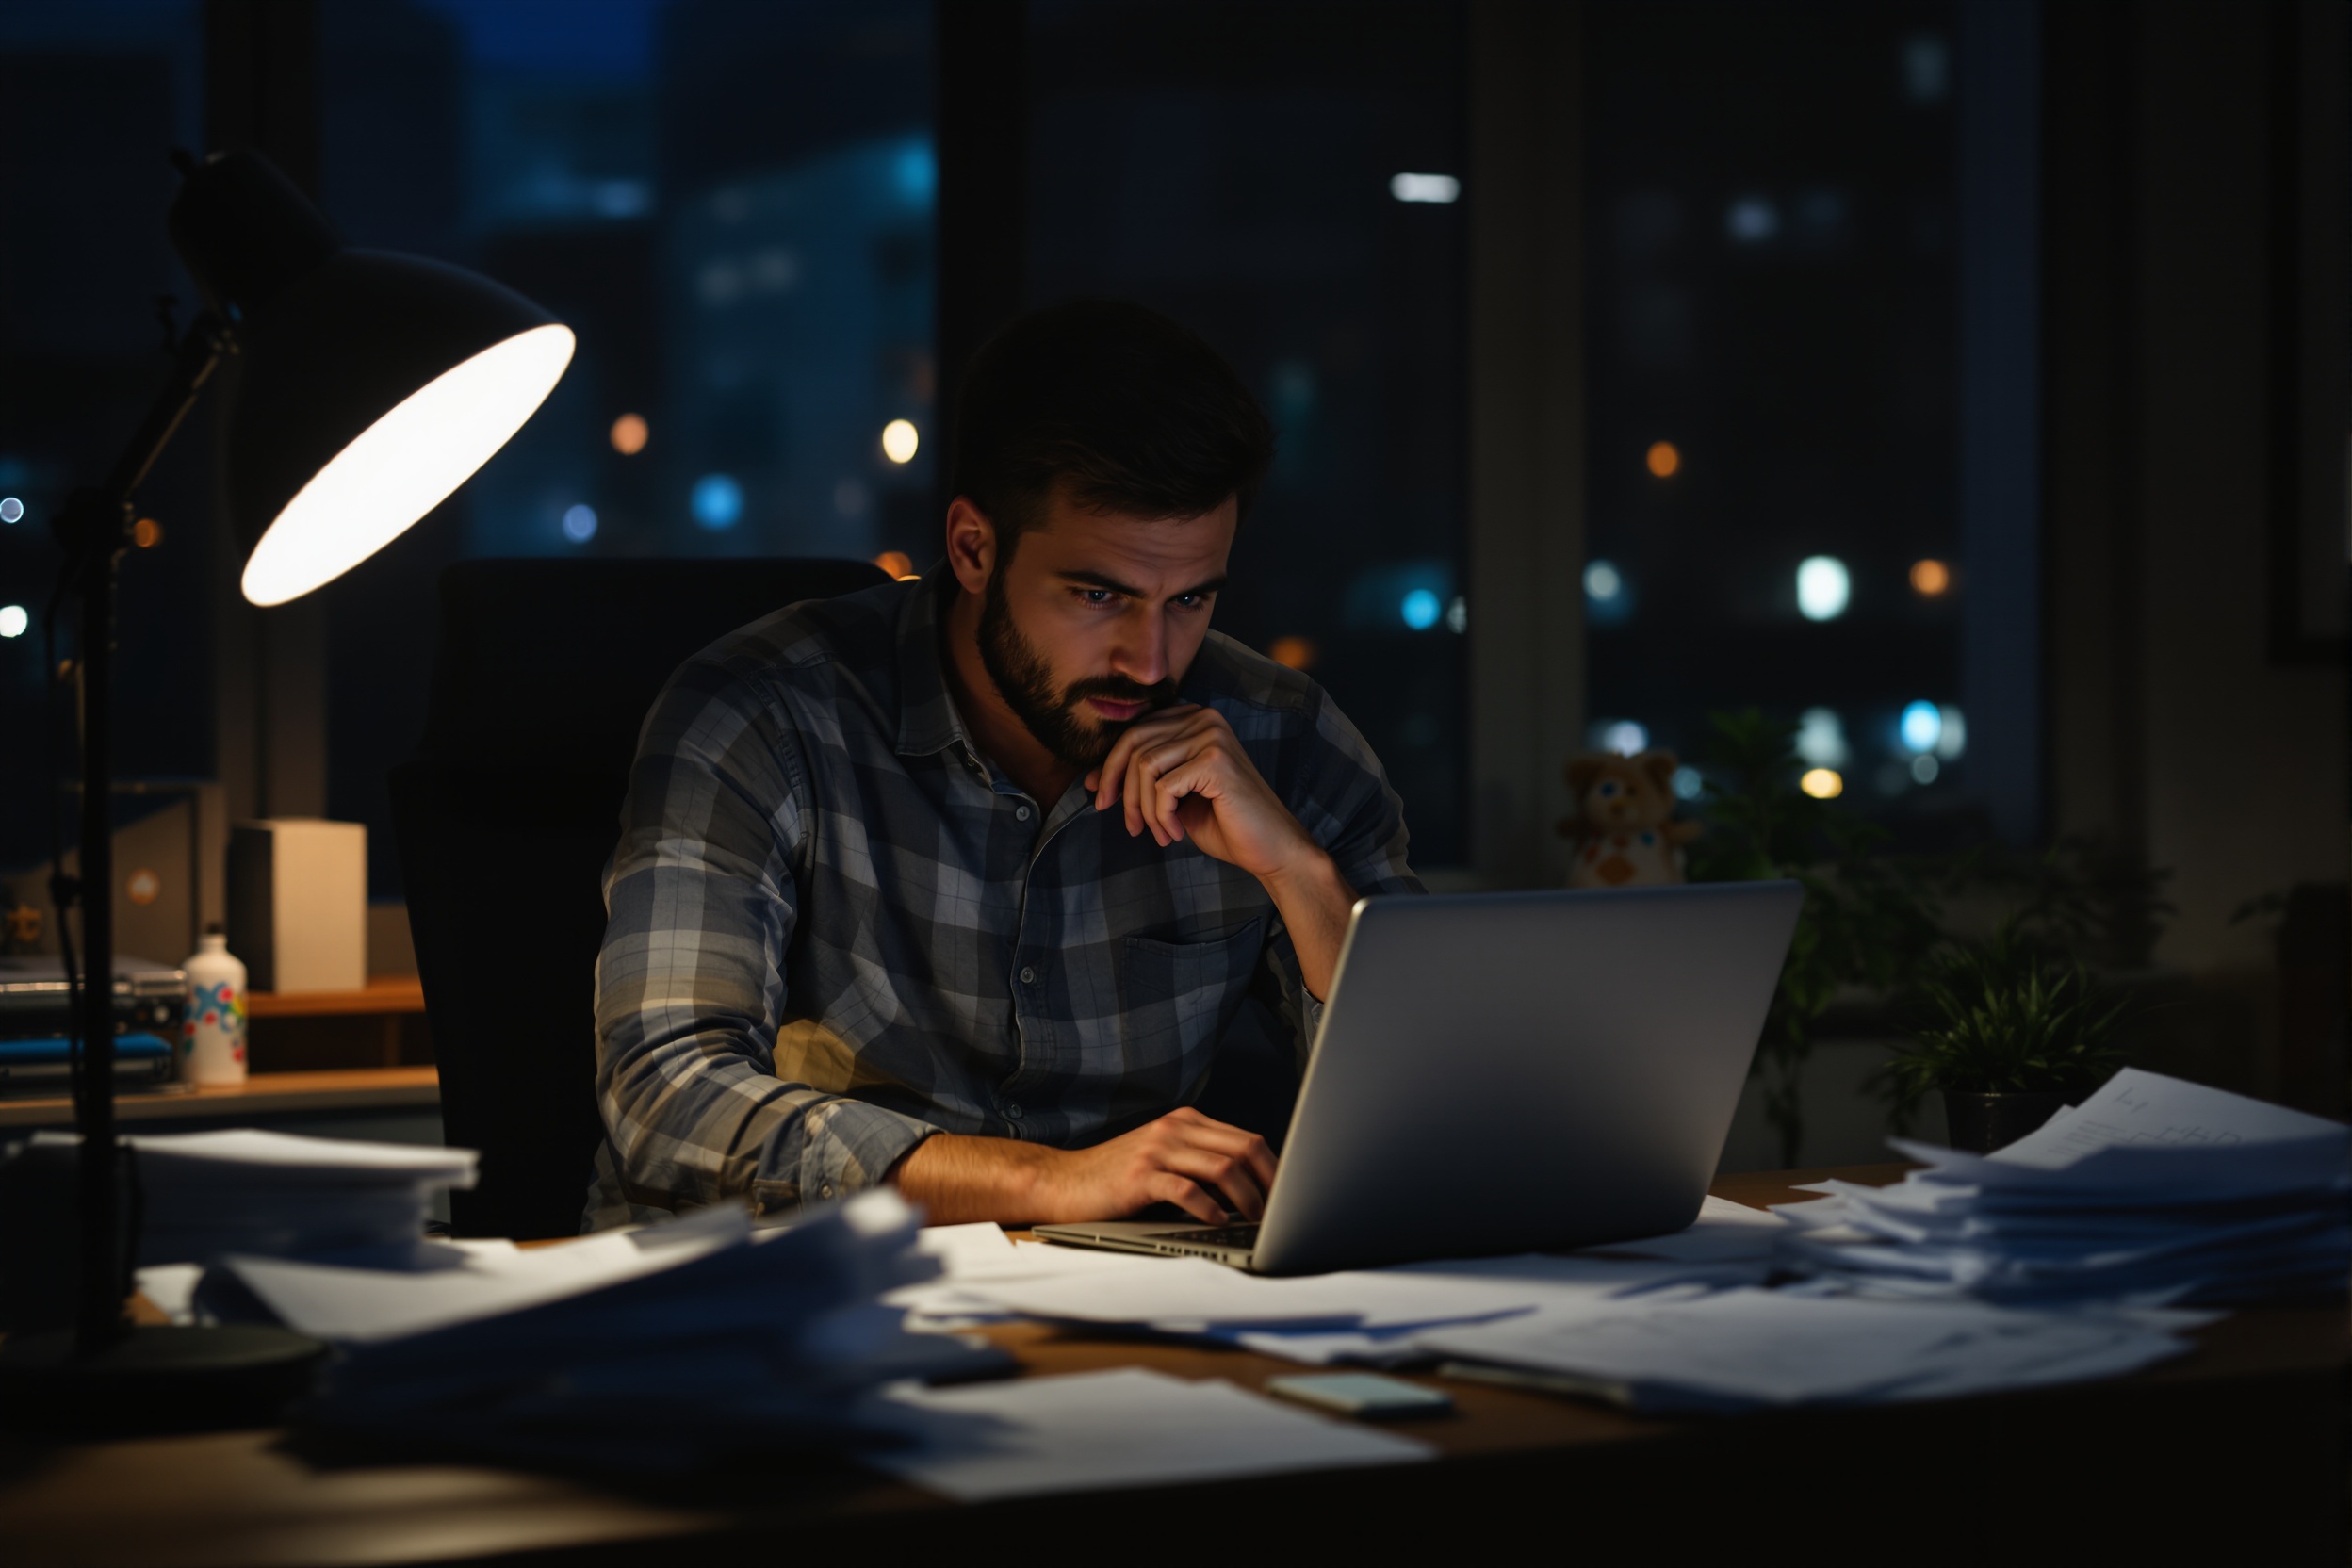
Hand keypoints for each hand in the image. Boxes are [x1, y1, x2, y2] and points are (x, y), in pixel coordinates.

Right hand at [891, 1108, 1277, 1225]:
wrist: (1063, 1183)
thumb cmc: (1117, 1179)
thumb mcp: (1165, 1162)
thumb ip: (1203, 1167)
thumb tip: (1253, 1193)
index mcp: (1186, 1122)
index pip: (1248, 1139)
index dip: (1274, 1169)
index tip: (1289, 1197)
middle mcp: (1175, 1128)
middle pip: (1243, 1149)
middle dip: (1270, 1183)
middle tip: (1281, 1212)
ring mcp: (1157, 1149)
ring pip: (1222, 1167)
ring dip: (1246, 1198)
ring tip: (1255, 1220)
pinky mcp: (1139, 1175)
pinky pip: (1186, 1188)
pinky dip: (1208, 1208)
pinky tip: (1216, 1223)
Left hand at [1085, 704, 1312, 878]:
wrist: (1270, 848)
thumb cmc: (1224, 822)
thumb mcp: (1172, 797)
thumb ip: (1140, 780)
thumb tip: (1089, 779)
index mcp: (1194, 718)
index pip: (1135, 730)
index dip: (1109, 766)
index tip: (1101, 799)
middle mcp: (1204, 717)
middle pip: (1133, 742)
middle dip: (1117, 786)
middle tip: (1126, 823)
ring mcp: (1212, 736)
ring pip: (1144, 766)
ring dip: (1143, 809)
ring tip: (1157, 833)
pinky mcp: (1216, 760)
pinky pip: (1163, 787)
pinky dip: (1161, 817)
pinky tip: (1175, 833)